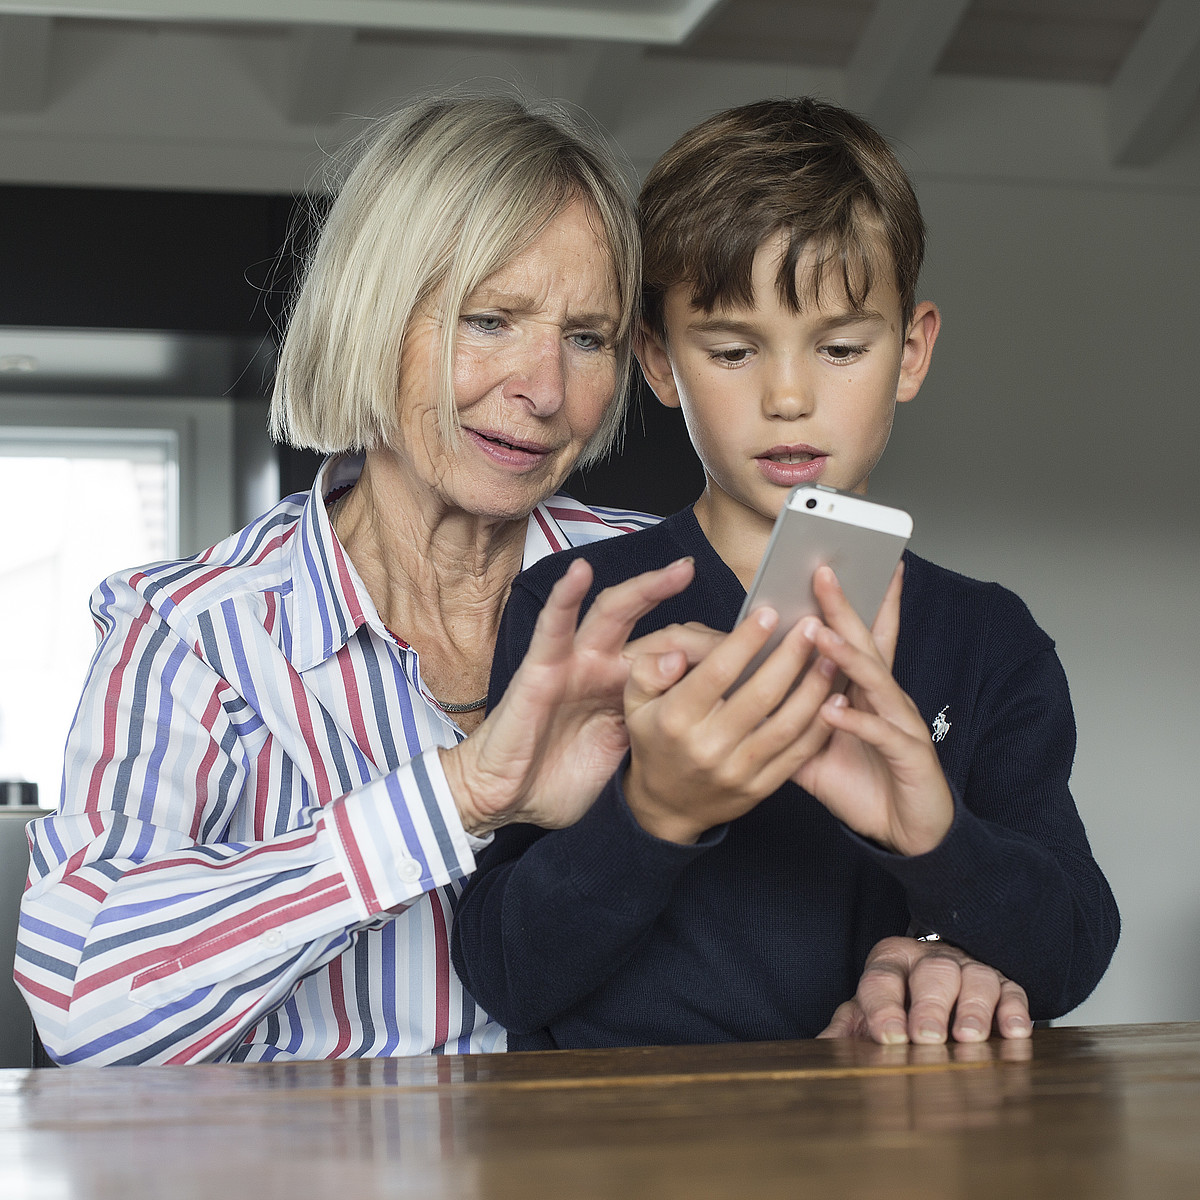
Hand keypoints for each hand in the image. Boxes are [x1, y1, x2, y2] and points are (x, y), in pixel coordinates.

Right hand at [442, 557, 702, 833]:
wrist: (507, 798)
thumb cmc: (562, 778)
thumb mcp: (623, 748)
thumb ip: (657, 721)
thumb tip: (711, 711)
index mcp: (625, 687)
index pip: (673, 652)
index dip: (712, 648)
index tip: (753, 645)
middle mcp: (601, 666)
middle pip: (649, 622)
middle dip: (684, 600)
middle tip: (721, 581)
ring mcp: (571, 663)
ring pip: (611, 613)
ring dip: (644, 589)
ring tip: (678, 571)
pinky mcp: (539, 670)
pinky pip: (553, 629)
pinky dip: (565, 599)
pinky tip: (580, 574)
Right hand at [622, 606, 838, 843]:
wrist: (667, 803)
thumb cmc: (658, 738)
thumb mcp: (635, 702)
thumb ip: (649, 670)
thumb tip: (675, 655)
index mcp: (677, 718)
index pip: (717, 672)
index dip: (745, 641)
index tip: (769, 613)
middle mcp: (708, 746)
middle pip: (760, 695)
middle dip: (790, 656)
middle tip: (811, 624)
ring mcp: (737, 770)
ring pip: (787, 725)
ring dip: (814, 688)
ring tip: (832, 655)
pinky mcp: (760, 788)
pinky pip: (797, 754)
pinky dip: (821, 725)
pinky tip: (836, 697)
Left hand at [793, 563, 954, 856]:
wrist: (908, 832)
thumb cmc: (863, 784)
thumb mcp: (812, 749)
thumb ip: (784, 720)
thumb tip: (742, 700)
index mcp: (863, 691)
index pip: (854, 637)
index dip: (844, 603)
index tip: (825, 567)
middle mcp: (885, 697)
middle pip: (864, 643)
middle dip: (844, 607)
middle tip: (822, 572)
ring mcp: (900, 721)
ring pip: (874, 679)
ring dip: (847, 655)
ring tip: (819, 633)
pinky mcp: (909, 753)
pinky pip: (880, 733)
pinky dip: (856, 721)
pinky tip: (832, 710)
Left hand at [817, 936, 1032, 1043]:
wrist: (938, 979)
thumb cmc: (897, 1002)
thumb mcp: (866, 1009)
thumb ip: (846, 1028)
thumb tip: (821, 1050)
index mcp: (890, 961)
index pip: (882, 978)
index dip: (883, 1006)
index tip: (888, 1036)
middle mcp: (931, 959)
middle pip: (932, 973)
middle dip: (930, 1006)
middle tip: (927, 1037)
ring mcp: (969, 969)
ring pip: (976, 978)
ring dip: (973, 1009)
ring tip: (968, 1038)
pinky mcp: (1004, 984)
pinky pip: (1013, 991)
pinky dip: (1014, 1010)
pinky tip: (1013, 1032)